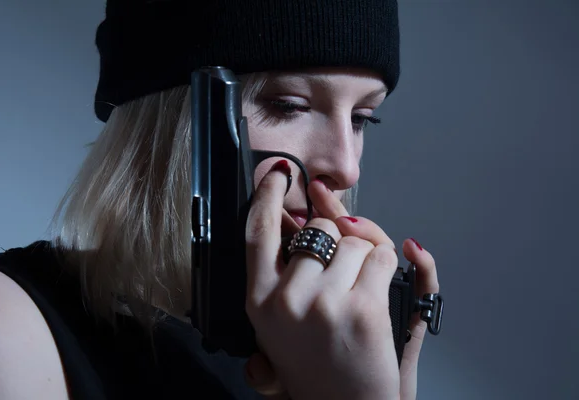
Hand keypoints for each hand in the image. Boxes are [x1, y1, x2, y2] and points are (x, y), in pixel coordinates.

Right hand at [244, 164, 400, 399]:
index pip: (257, 232)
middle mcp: (286, 298)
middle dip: (339, 242)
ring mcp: (324, 302)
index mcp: (260, 301)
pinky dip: (386, 268)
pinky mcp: (362, 308)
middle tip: (342, 277)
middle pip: (321, 229)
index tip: (277, 174)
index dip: (266, 196)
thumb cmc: (317, 367)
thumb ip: (289, 268)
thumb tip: (314, 216)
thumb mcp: (283, 323)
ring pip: (355, 241)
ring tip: (356, 297)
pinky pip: (382, 256)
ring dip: (364, 260)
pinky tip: (376, 297)